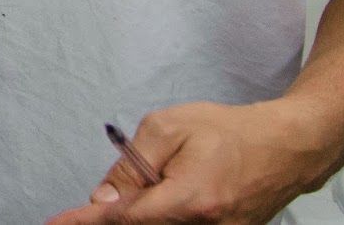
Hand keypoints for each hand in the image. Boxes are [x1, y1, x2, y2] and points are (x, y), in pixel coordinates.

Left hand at [44, 100, 331, 224]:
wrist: (285, 147)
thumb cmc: (229, 131)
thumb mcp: (168, 128)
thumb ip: (132, 163)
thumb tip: (105, 197)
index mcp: (190, 200)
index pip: (124, 219)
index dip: (86, 221)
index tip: (57, 223)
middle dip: (114, 214)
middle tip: (100, 199)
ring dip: (142, 211)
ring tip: (152, 184)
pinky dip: (161, 215)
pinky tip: (157, 198)